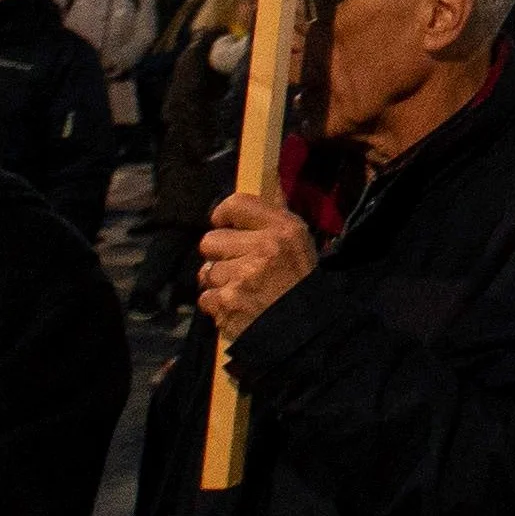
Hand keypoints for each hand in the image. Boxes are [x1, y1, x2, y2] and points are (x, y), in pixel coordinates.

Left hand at [196, 191, 319, 333]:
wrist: (309, 333)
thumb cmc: (301, 285)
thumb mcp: (299, 244)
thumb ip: (273, 218)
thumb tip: (261, 182)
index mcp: (283, 229)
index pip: (236, 204)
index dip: (223, 215)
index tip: (225, 225)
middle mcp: (263, 248)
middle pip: (210, 241)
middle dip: (220, 256)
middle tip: (239, 267)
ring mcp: (243, 277)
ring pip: (207, 272)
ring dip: (220, 284)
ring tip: (243, 292)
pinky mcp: (228, 304)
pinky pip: (205, 298)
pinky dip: (217, 306)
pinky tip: (238, 308)